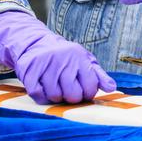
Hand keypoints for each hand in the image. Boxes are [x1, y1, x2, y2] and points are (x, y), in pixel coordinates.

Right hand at [0, 10, 116, 103]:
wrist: (36, 43)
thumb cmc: (66, 57)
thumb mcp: (84, 61)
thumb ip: (98, 75)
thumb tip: (112, 88)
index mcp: (79, 57)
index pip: (90, 86)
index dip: (88, 94)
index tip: (83, 91)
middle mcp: (63, 59)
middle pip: (73, 94)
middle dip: (72, 97)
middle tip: (69, 91)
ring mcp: (45, 65)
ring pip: (55, 96)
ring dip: (56, 97)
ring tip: (57, 88)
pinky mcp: (29, 71)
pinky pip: (38, 95)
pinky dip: (42, 97)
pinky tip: (45, 89)